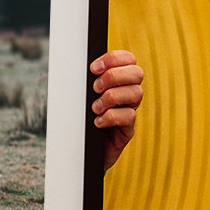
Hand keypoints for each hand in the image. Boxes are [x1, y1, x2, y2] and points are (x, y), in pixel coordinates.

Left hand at [90, 50, 143, 170]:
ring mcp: (129, 110)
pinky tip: (97, 122)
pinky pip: (129, 116)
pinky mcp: (128, 129)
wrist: (80, 150)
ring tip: (94, 108)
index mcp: (117, 80)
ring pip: (136, 93)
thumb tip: (73, 64)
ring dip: (111, 97)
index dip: (114, 58)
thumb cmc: (79, 118)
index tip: (93, 68)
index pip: (128, 59)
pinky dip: (111, 117)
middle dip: (114, 76)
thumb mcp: (80, 96)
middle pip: (137, 73)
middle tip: (95, 88)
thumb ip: (84, 80)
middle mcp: (127, 93)